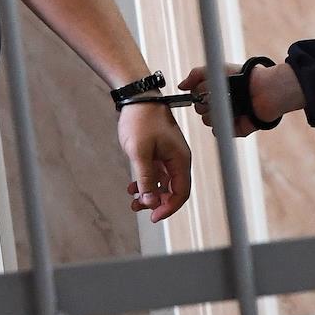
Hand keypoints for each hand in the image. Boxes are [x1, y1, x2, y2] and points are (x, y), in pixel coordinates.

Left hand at [118, 101, 190, 222]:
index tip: (153, 217)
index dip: (169, 207)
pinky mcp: (159, 151)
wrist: (137, 97)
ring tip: (133, 200)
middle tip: (138, 207)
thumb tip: (150, 201)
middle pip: (173, 190)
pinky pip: (156, 173)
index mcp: (179, 159)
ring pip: (163, 183)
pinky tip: (132, 186)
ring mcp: (168, 155)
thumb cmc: (141, 120)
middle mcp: (178, 158)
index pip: (182, 192)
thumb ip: (146, 178)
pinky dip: (146, 182)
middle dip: (157, 202)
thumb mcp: (140, 152)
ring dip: (150, 193)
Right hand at [178, 63, 257, 136]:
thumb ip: (195, 75)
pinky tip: (232, 116)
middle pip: (199, 110)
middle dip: (206, 102)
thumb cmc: (240, 77)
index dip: (198, 93)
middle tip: (219, 95)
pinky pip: (218, 132)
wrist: (261, 90)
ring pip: (207, 121)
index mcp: (213, 93)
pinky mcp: (231, 129)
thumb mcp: (214, 70)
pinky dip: (222, 125)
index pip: (195, 97)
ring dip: (215, 113)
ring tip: (229, 104)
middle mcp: (217, 106)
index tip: (205, 89)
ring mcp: (224, 118)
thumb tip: (181, 86)